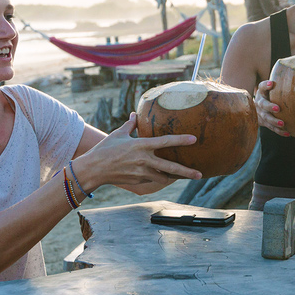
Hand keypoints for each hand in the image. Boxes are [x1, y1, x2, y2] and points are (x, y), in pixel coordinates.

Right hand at [83, 115, 200, 190]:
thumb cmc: (105, 149)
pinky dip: (160, 177)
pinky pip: (153, 179)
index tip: (194, 139)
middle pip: (170, 167)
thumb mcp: (118, 134)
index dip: (181, 140)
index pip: (165, 142)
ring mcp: (141, 172)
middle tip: (200, 174)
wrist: (94, 170)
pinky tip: (166, 176)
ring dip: (174, 176)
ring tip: (186, 175)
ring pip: (164, 177)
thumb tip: (135, 114)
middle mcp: (144, 160)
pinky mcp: (138, 181)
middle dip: (186, 172)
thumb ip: (130, 124)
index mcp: (141, 145)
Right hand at [253, 79, 288, 135]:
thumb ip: (279, 86)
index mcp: (262, 93)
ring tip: (282, 124)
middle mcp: (259, 103)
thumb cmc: (269, 97)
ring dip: (274, 122)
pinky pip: (271, 128)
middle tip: (277, 108)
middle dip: (270, 107)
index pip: (261, 87)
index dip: (265, 85)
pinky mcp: (264, 123)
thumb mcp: (271, 90)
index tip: (271, 84)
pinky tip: (287, 133)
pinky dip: (279, 131)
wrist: (256, 109)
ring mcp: (261, 114)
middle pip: (263, 105)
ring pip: (267, 118)